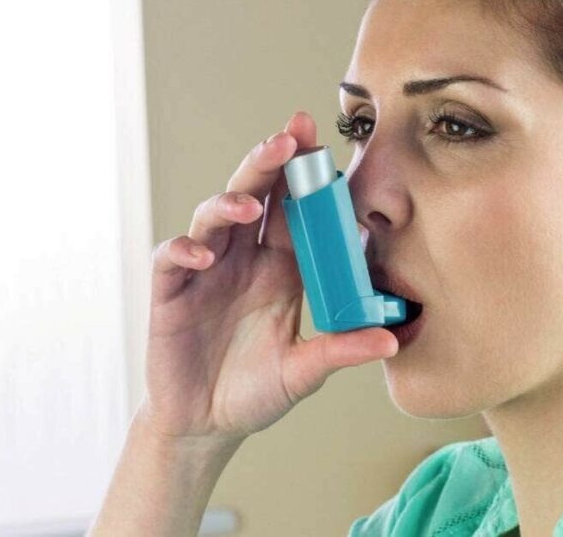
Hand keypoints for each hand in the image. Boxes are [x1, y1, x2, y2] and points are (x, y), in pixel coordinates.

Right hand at [139, 111, 397, 445]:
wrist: (205, 425)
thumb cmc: (255, 392)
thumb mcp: (303, 372)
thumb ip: (340, 350)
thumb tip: (390, 341)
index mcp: (281, 267)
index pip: (296, 210)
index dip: (306, 177)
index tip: (326, 146)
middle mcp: (245, 258)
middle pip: (255, 194)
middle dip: (270, 162)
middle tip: (291, 136)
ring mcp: (207, 270)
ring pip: (214, 215)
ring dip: (230, 201)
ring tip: (249, 204)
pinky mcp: (172, 291)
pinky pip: (173, 257)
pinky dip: (185, 249)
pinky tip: (203, 255)